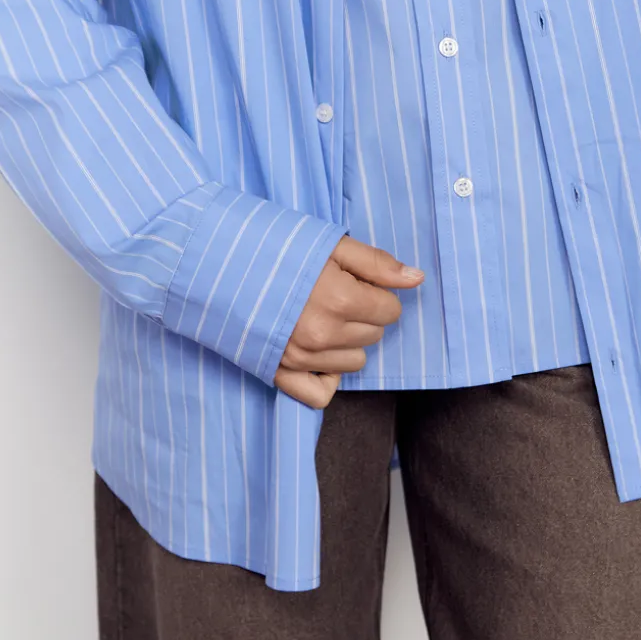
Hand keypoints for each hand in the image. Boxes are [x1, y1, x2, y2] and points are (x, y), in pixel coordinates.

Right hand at [273, 236, 423, 407]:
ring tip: (320, 317)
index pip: (390, 310)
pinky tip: (319, 354)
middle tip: (333, 295)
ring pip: (355, 363)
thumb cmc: (279, 249)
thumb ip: (378, 264)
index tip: (354, 282)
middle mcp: (323, 334)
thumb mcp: (332, 245)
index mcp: (340, 299)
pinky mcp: (280, 373)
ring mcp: (301, 358)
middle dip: (363, 315)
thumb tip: (418, 279)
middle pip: (374, 335)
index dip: (376, 293)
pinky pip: (321, 394)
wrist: (222, 264)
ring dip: (347, 342)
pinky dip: (326, 377)